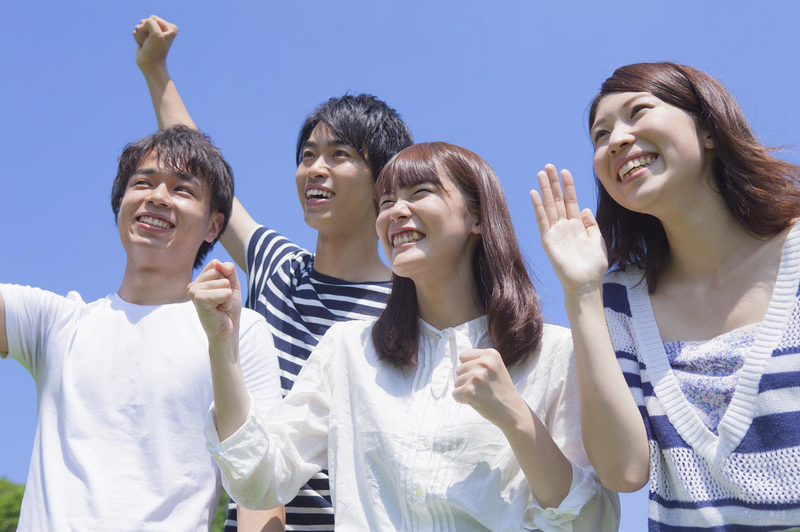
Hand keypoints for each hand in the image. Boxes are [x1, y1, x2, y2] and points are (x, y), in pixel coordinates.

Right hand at [133, 15, 177, 70]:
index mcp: (171, 28)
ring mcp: (154, 32)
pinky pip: (136, 30)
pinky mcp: (146, 36)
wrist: (150, 65)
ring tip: (146, 44)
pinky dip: (137, 38)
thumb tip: (141, 25)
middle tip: (150, 42)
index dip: (150, 28)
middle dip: (144, 31)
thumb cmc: (155, 51)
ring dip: (140, 35)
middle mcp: (163, 29)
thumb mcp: (155, 34)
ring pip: (139, 26)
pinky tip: (143, 45)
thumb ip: (150, 22)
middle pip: (145, 21)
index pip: (152, 18)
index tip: (155, 40)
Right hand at [187, 260, 241, 348]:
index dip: (227, 279)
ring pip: (224, 282)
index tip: (222, 294)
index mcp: (199, 280)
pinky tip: (218, 310)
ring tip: (219, 307)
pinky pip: (225, 292)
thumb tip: (218, 263)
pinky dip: (227, 302)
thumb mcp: (232, 285)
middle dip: (227, 288)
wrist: (226, 331)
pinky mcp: (198, 298)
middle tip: (221, 302)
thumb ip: (228, 270)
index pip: (217, 264)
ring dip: (228, 297)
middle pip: (220, 272)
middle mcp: (193, 284)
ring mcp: (193, 291)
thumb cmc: (228, 310)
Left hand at [452, 349, 526, 430]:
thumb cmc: (502, 391)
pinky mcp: (468, 391)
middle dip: (467, 380)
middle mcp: (483, 363)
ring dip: (466, 390)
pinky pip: (455, 394)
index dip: (469, 368)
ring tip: (482, 394)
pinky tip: (477, 401)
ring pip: (456, 382)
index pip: (464, 356)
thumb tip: (459, 362)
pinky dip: (462, 400)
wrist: (512, 411)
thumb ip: (479, 362)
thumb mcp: (496, 368)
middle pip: (459, 369)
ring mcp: (475, 377)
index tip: (482, 377)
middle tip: (483, 388)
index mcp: (490, 354)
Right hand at [530, 164, 607, 295]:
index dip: (568, 186)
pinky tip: (534, 194)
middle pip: (557, 200)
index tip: (565, 171)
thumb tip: (584, 209)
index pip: (570, 201)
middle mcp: (564, 226)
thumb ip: (591, 224)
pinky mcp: (548, 240)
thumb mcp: (598, 240)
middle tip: (549, 166)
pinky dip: (538, 207)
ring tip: (541, 173)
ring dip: (545, 190)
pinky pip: (542, 220)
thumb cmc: (593, 266)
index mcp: (576, 226)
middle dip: (553, 183)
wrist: (586, 283)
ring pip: (549, 206)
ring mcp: (555, 232)